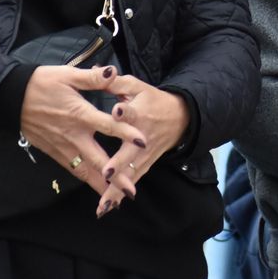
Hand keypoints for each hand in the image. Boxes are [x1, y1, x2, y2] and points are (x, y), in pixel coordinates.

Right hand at [18, 64, 140, 209]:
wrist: (12, 98)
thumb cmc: (42, 84)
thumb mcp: (67, 75)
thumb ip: (92, 78)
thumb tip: (113, 72)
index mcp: (80, 114)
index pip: (108, 125)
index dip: (126, 133)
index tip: (143, 142)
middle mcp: (73, 135)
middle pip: (98, 159)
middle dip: (115, 176)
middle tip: (131, 191)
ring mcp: (63, 147)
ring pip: (84, 170)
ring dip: (100, 185)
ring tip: (115, 200)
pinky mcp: (54, 153)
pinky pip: (73, 169)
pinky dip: (85, 180)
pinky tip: (96, 187)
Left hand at [98, 72, 191, 214]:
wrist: (180, 117)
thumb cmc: (152, 99)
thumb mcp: (136, 85)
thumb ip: (114, 81)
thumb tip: (97, 71)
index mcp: (140, 111)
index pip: (132, 111)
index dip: (125, 111)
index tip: (117, 110)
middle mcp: (142, 135)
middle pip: (130, 150)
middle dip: (119, 162)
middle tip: (107, 172)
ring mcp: (145, 153)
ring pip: (130, 172)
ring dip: (117, 188)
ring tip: (103, 204)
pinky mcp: (145, 163)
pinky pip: (132, 180)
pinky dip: (120, 194)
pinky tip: (107, 207)